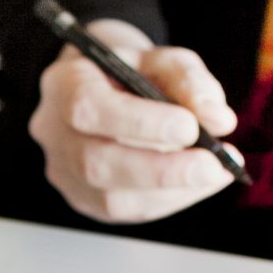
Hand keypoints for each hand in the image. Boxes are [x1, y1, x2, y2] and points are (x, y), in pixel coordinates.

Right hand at [28, 19, 240, 222]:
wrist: (104, 88)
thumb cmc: (132, 71)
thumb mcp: (162, 60)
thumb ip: (190, 82)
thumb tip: (219, 121)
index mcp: (64, 85)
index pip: (89, 109)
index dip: (139, 123)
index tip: (190, 128)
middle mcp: (53, 133)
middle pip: (96, 164)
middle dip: (161, 170)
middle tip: (211, 165)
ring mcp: (63, 172)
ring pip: (111, 199)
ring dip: (172, 190)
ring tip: (215, 172)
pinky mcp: (82, 199)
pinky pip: (125, 212)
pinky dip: (169, 200)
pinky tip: (197, 183)